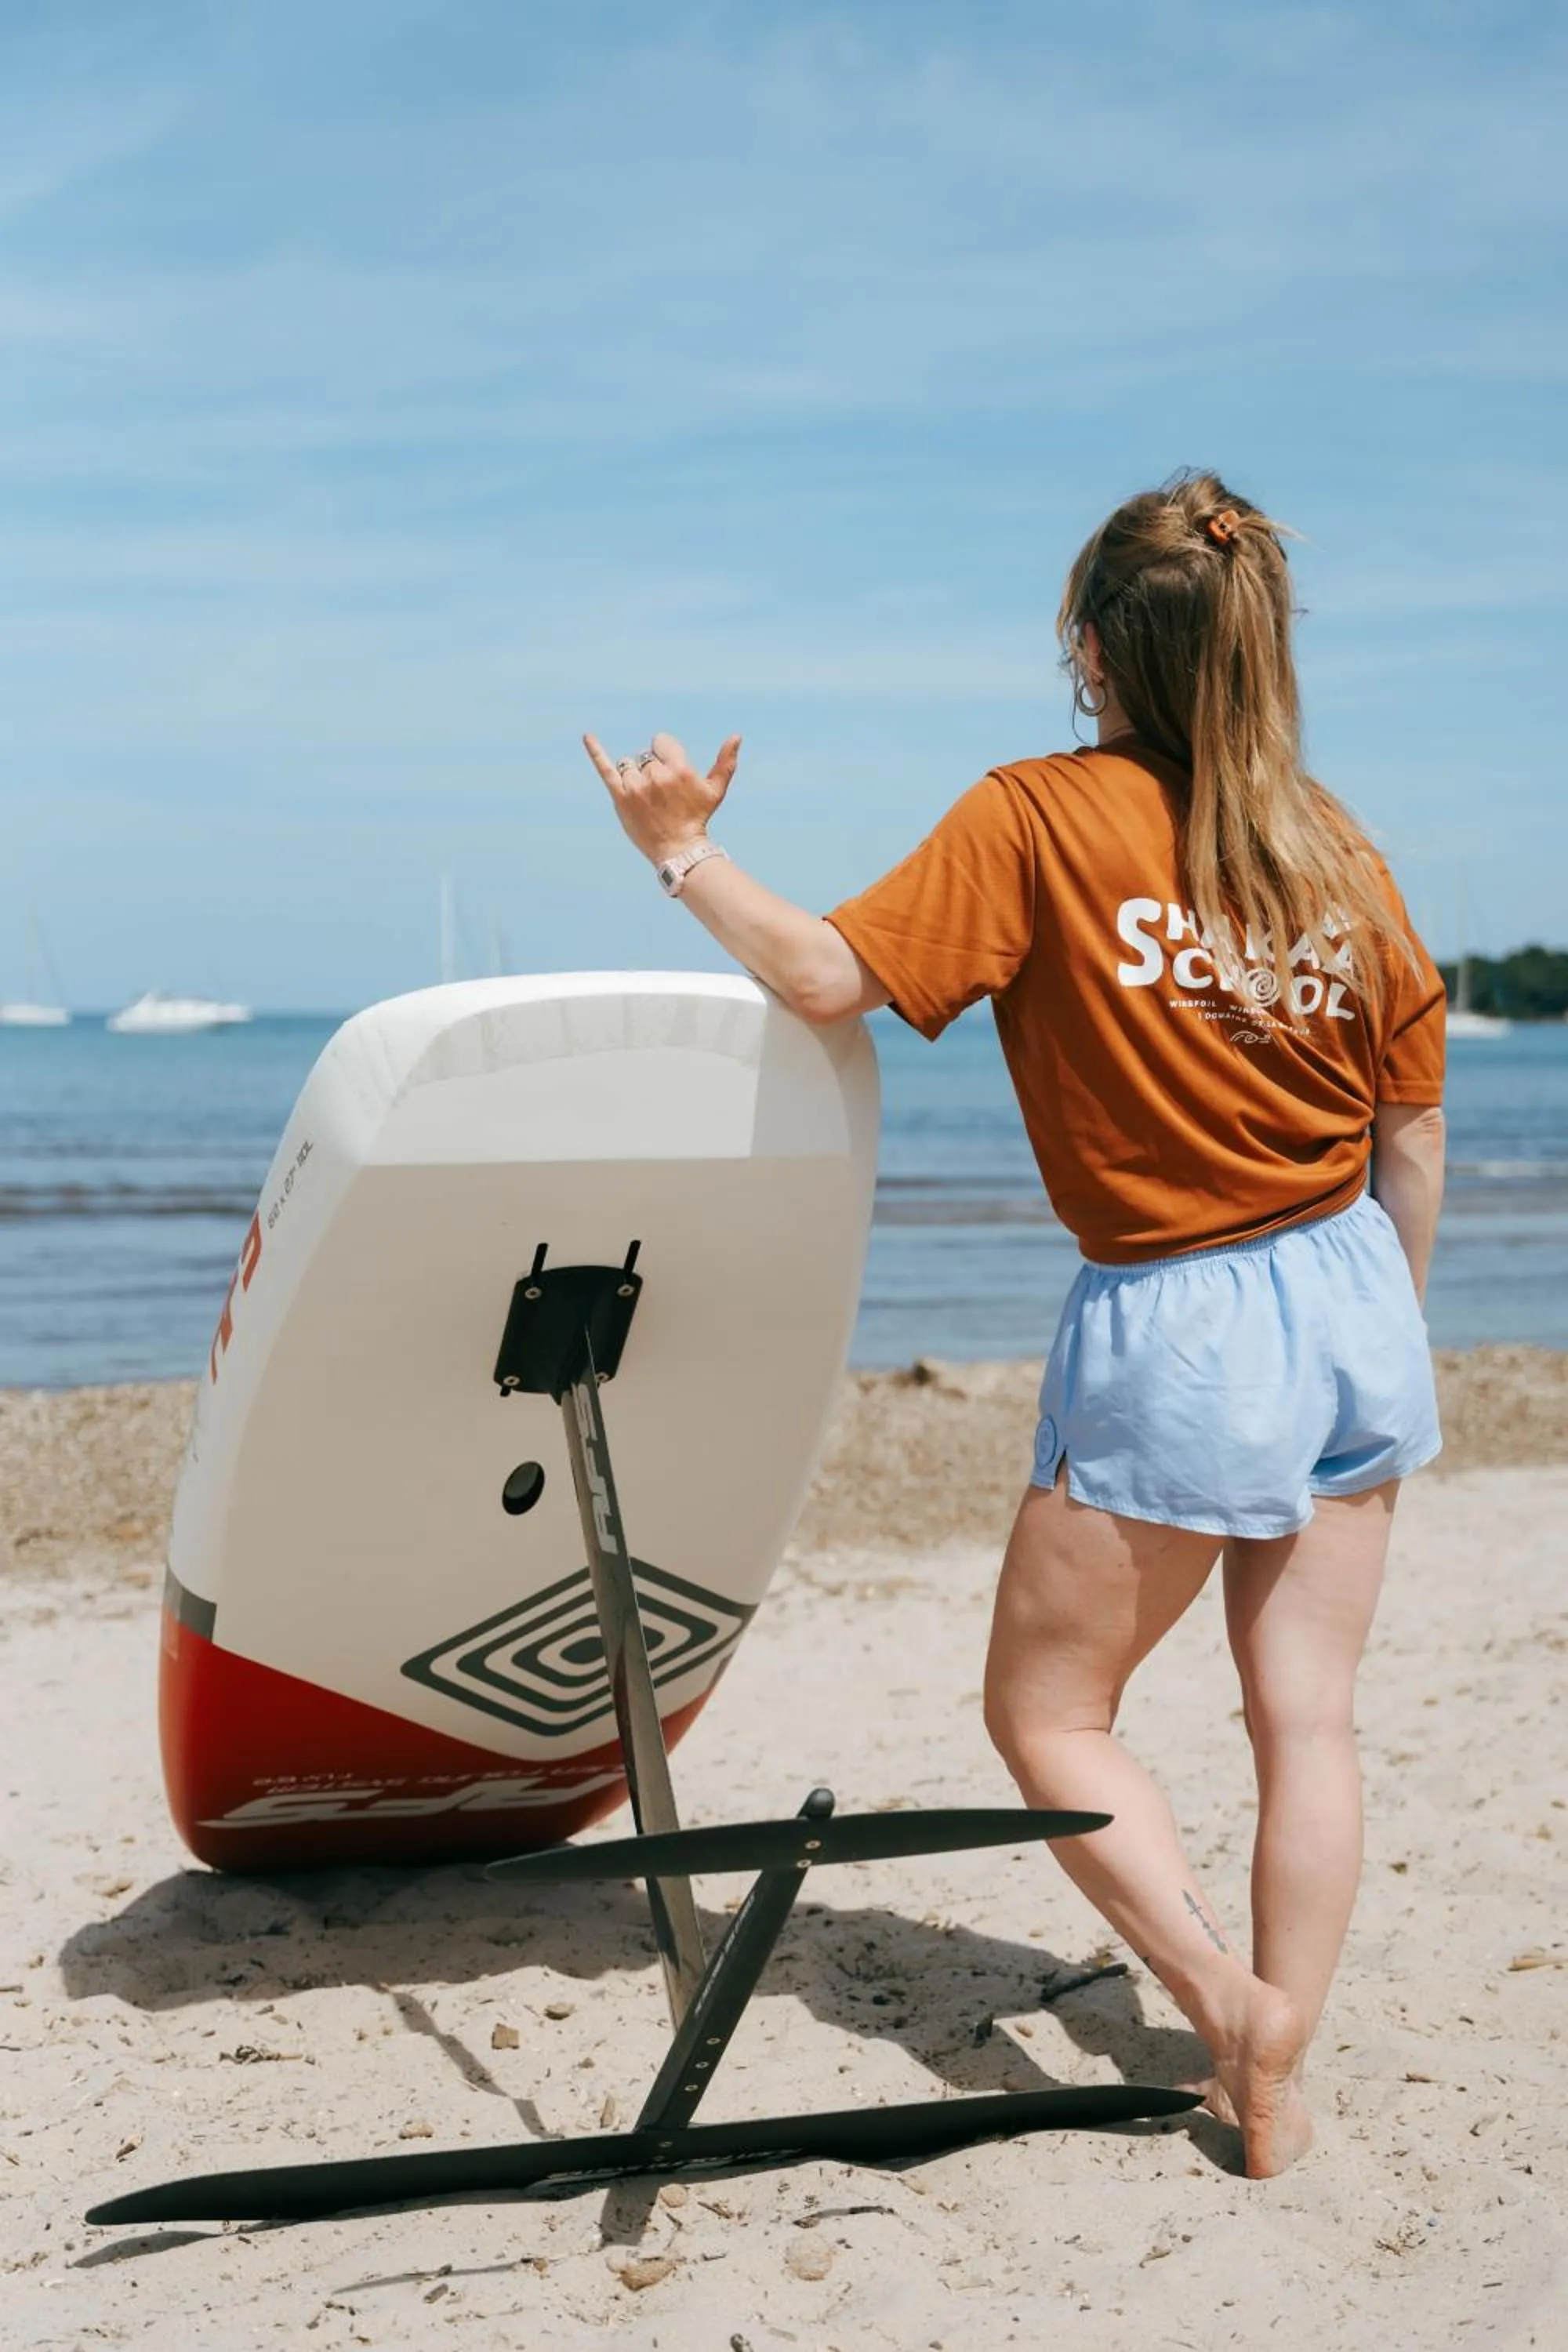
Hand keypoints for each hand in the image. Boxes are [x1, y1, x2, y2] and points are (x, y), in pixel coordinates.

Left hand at [583, 729, 741, 863]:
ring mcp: (636, 786)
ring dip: (635, 776)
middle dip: (652, 770)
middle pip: (645, 757)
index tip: (670, 776)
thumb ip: (726, 762)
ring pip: (629, 765)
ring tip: (646, 799)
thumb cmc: (698, 818)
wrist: (678, 849)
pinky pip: (605, 768)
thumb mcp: (715, 790)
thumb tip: (737, 735)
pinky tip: (588, 737)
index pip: (661, 742)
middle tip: (661, 796)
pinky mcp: (620, 797)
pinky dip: (596, 751)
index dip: (665, 755)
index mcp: (678, 769)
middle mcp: (656, 775)